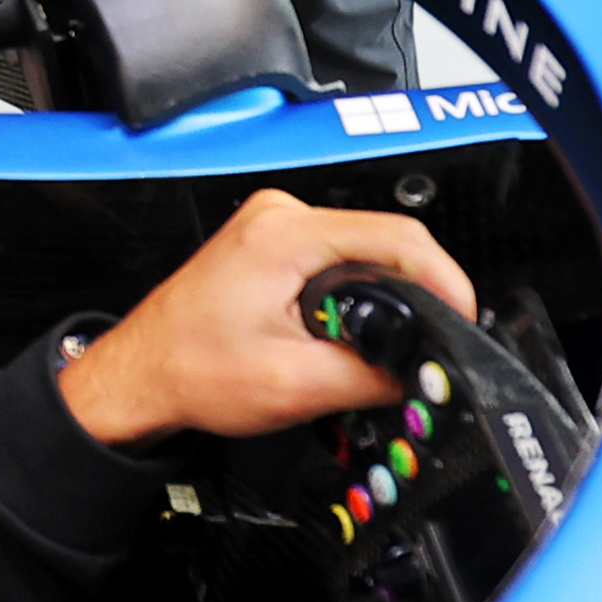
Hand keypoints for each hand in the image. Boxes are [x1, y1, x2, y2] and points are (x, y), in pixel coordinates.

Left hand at [56, 188, 482, 448]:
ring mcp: (274, 224)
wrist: (141, 376)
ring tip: (377, 344)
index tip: (460, 315)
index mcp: (284, 234)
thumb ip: (370, 377)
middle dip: (414, 293)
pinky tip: (346, 329)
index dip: (444, 278)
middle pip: (384, 240)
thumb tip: (419, 371)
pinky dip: (356, 294)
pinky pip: (339, 259)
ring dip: (383, 296)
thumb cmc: (189, 370)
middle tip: (422, 344)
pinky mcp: (273, 242)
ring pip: (364, 252)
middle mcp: (279, 215)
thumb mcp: (295, 386)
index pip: (397, 235)